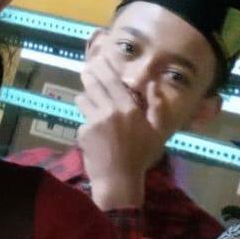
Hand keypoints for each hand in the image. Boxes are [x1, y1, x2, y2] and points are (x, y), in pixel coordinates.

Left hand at [75, 56, 169, 209]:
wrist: (119, 180)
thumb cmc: (141, 156)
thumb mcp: (157, 131)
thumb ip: (157, 106)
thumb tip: (153, 84)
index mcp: (129, 108)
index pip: (114, 81)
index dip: (105, 67)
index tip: (100, 58)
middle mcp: (111, 111)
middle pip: (95, 85)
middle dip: (89, 74)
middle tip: (85, 68)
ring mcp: (95, 121)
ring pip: (83, 99)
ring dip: (84, 97)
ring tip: (86, 97)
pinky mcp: (84, 132)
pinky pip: (82, 120)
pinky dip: (85, 122)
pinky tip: (90, 131)